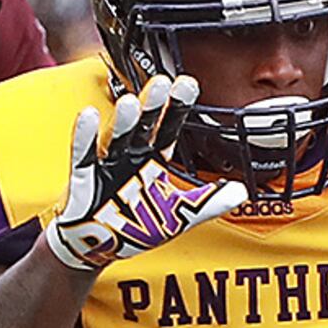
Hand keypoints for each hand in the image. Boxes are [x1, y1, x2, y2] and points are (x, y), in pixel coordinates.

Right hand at [42, 76, 245, 270]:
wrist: (99, 245)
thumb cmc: (135, 226)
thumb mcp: (179, 215)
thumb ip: (210, 203)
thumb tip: (243, 192)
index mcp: (153, 161)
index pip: (168, 130)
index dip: (177, 108)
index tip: (187, 84)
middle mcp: (131, 157)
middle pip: (144, 127)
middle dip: (153, 106)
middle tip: (163, 82)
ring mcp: (108, 165)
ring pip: (116, 139)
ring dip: (123, 122)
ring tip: (130, 102)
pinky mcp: (84, 179)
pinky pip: (85, 156)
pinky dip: (85, 137)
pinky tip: (89, 116)